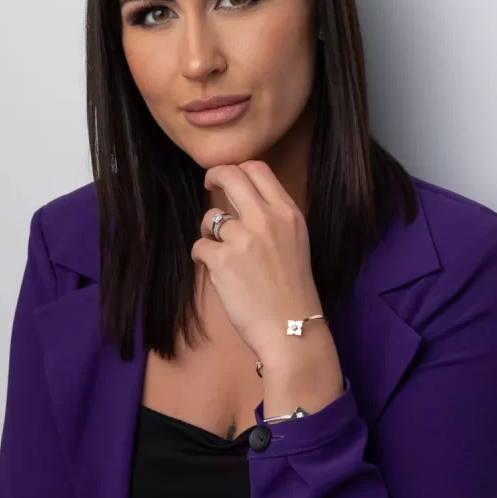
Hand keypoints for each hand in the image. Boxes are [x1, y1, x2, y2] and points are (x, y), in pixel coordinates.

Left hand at [191, 161, 321, 359]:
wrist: (292, 328)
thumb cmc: (294, 290)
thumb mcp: (296, 242)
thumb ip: (273, 218)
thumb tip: (243, 200)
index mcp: (288, 213)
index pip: (258, 169)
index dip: (237, 168)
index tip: (227, 178)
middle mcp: (267, 219)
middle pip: (231, 176)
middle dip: (214, 176)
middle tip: (209, 184)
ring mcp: (243, 238)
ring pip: (210, 217)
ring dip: (209, 232)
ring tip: (222, 253)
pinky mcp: (222, 260)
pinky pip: (200, 247)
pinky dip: (204, 258)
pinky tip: (219, 273)